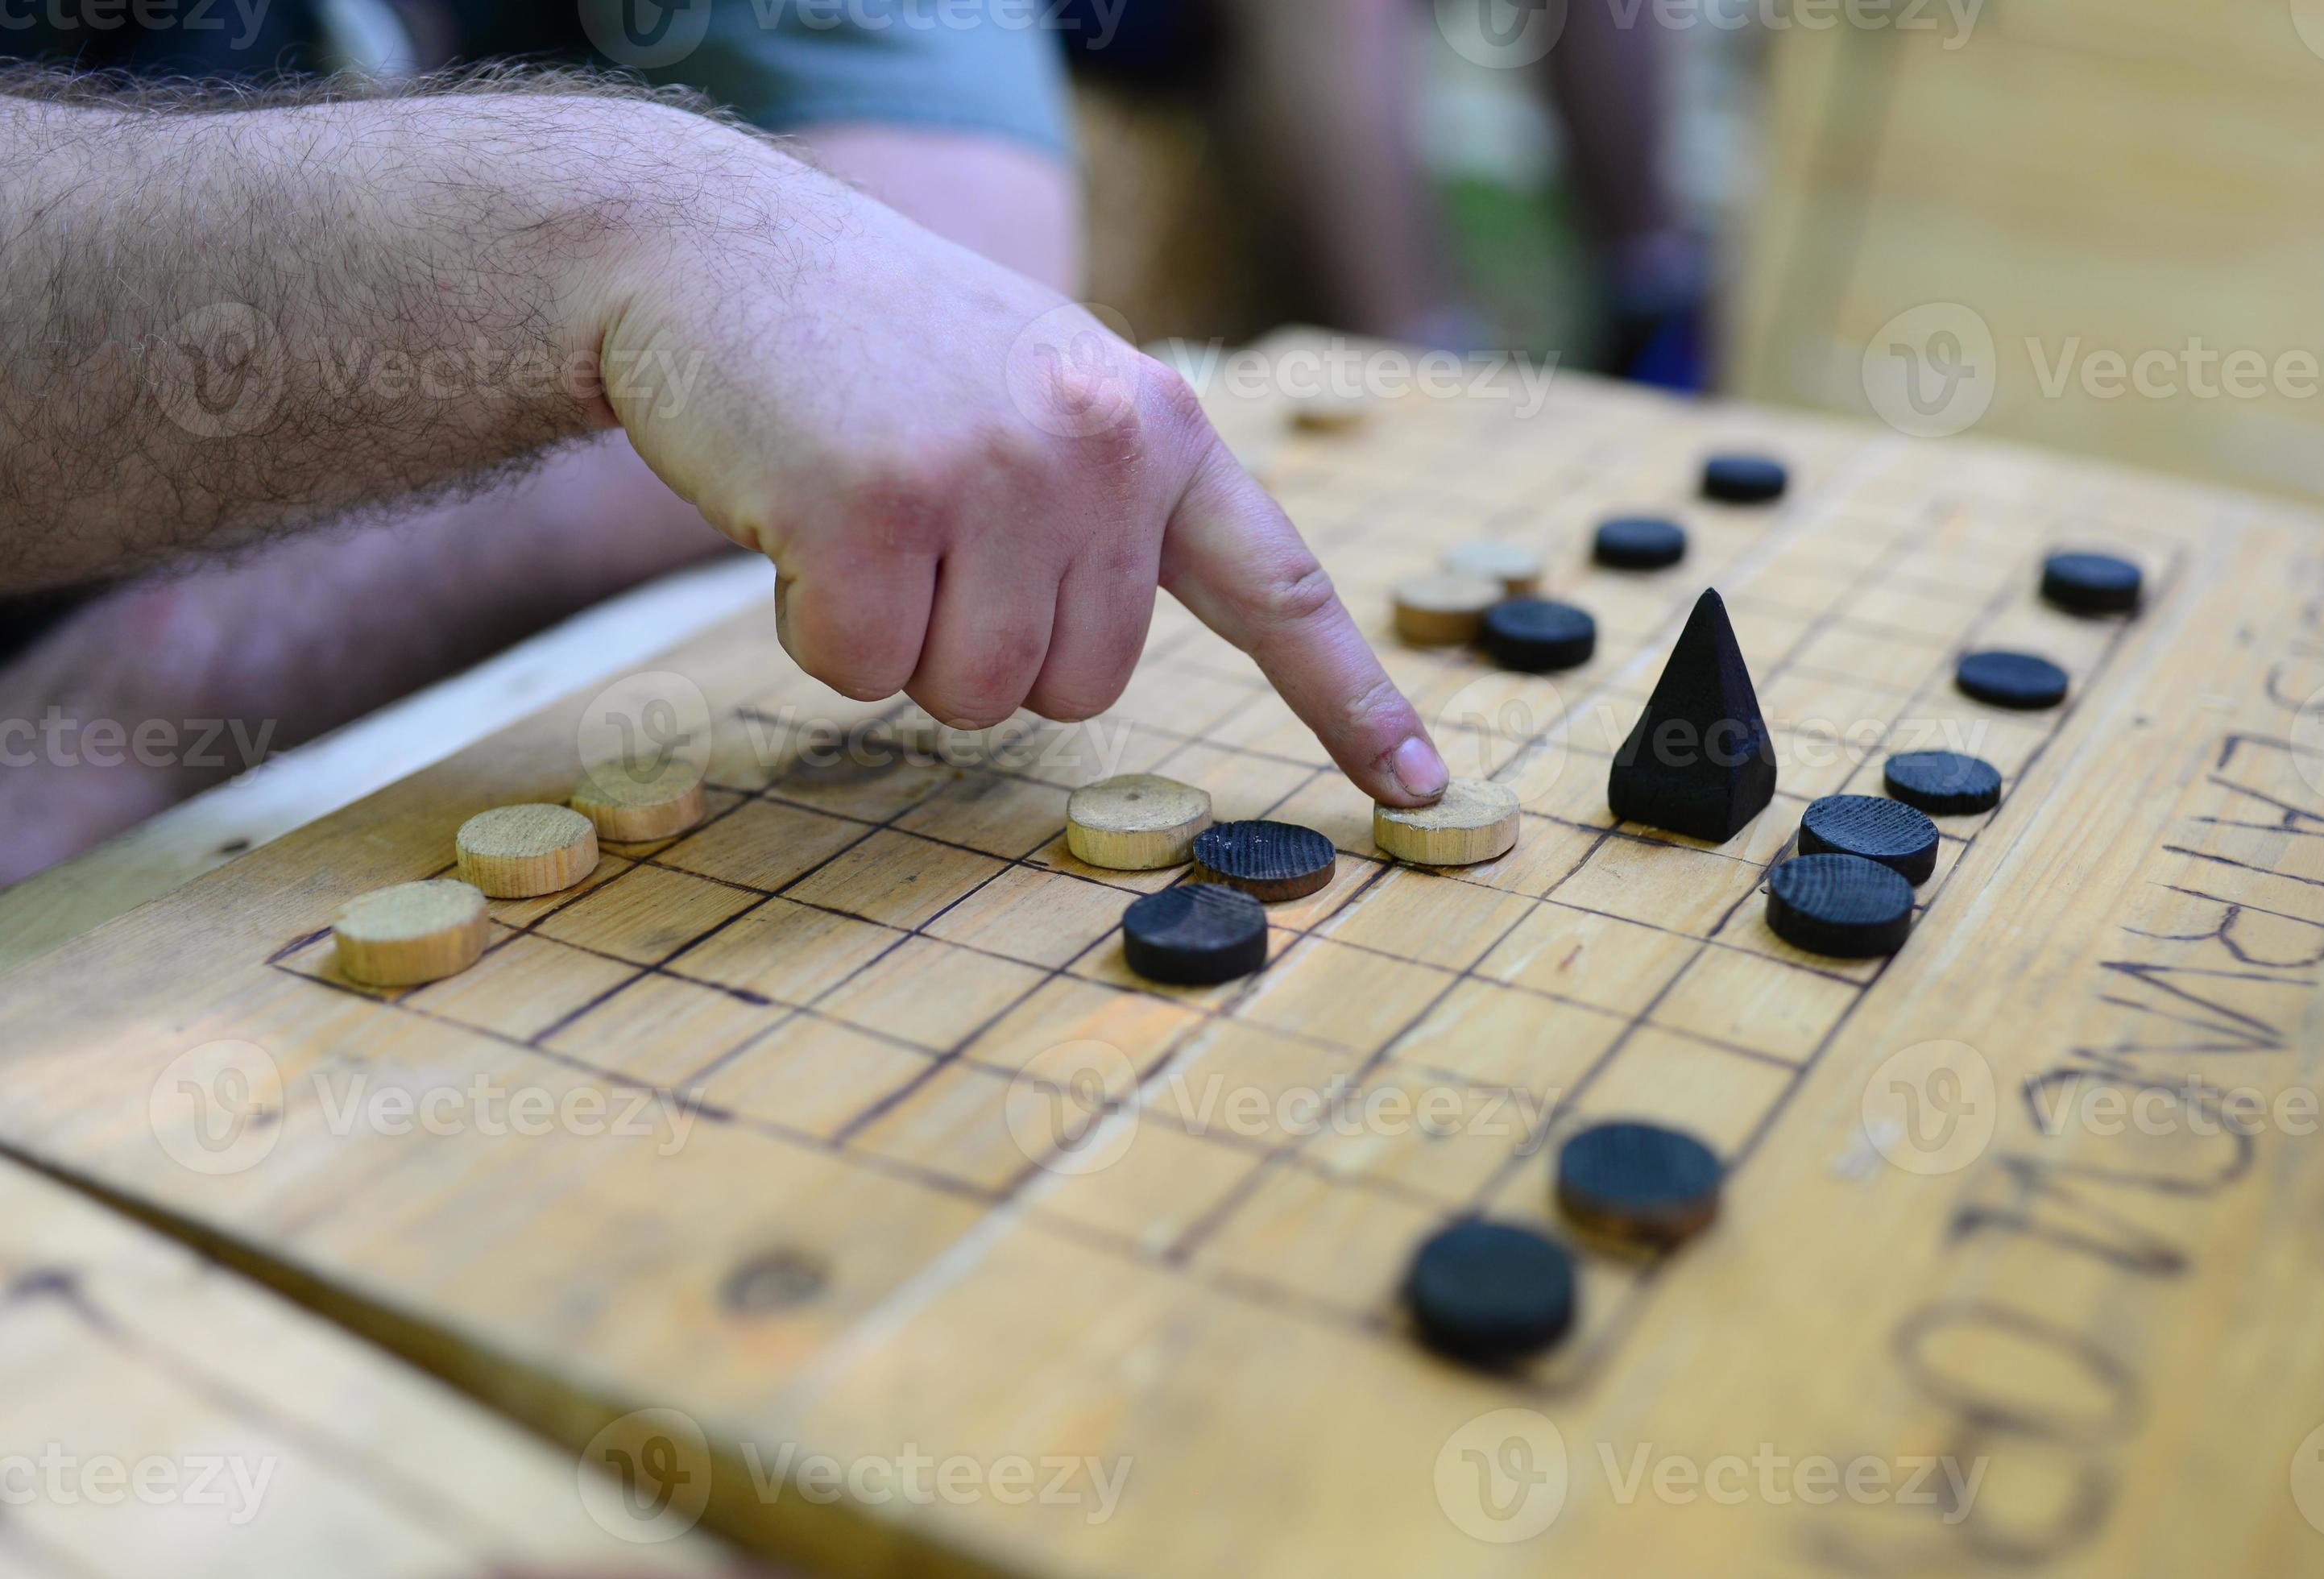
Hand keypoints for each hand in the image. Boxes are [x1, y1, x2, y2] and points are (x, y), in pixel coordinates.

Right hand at [581, 135, 1448, 805]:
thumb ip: (1109, 499)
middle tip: (927, 533)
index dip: (1351, 700)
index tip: (1425, 788)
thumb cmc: (877, 342)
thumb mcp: (1040, 384)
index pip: (1279, 585)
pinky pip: (859, 674)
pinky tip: (798, 517)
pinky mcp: (875, 508)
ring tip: (863, 514)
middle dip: (990, 647)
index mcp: (1159, 424)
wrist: (714, 247)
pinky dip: (812, 627)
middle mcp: (1099, 446)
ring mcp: (991, 473)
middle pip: (1082, 687)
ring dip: (898, 640)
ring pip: (973, 699)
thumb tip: (1099, 660)